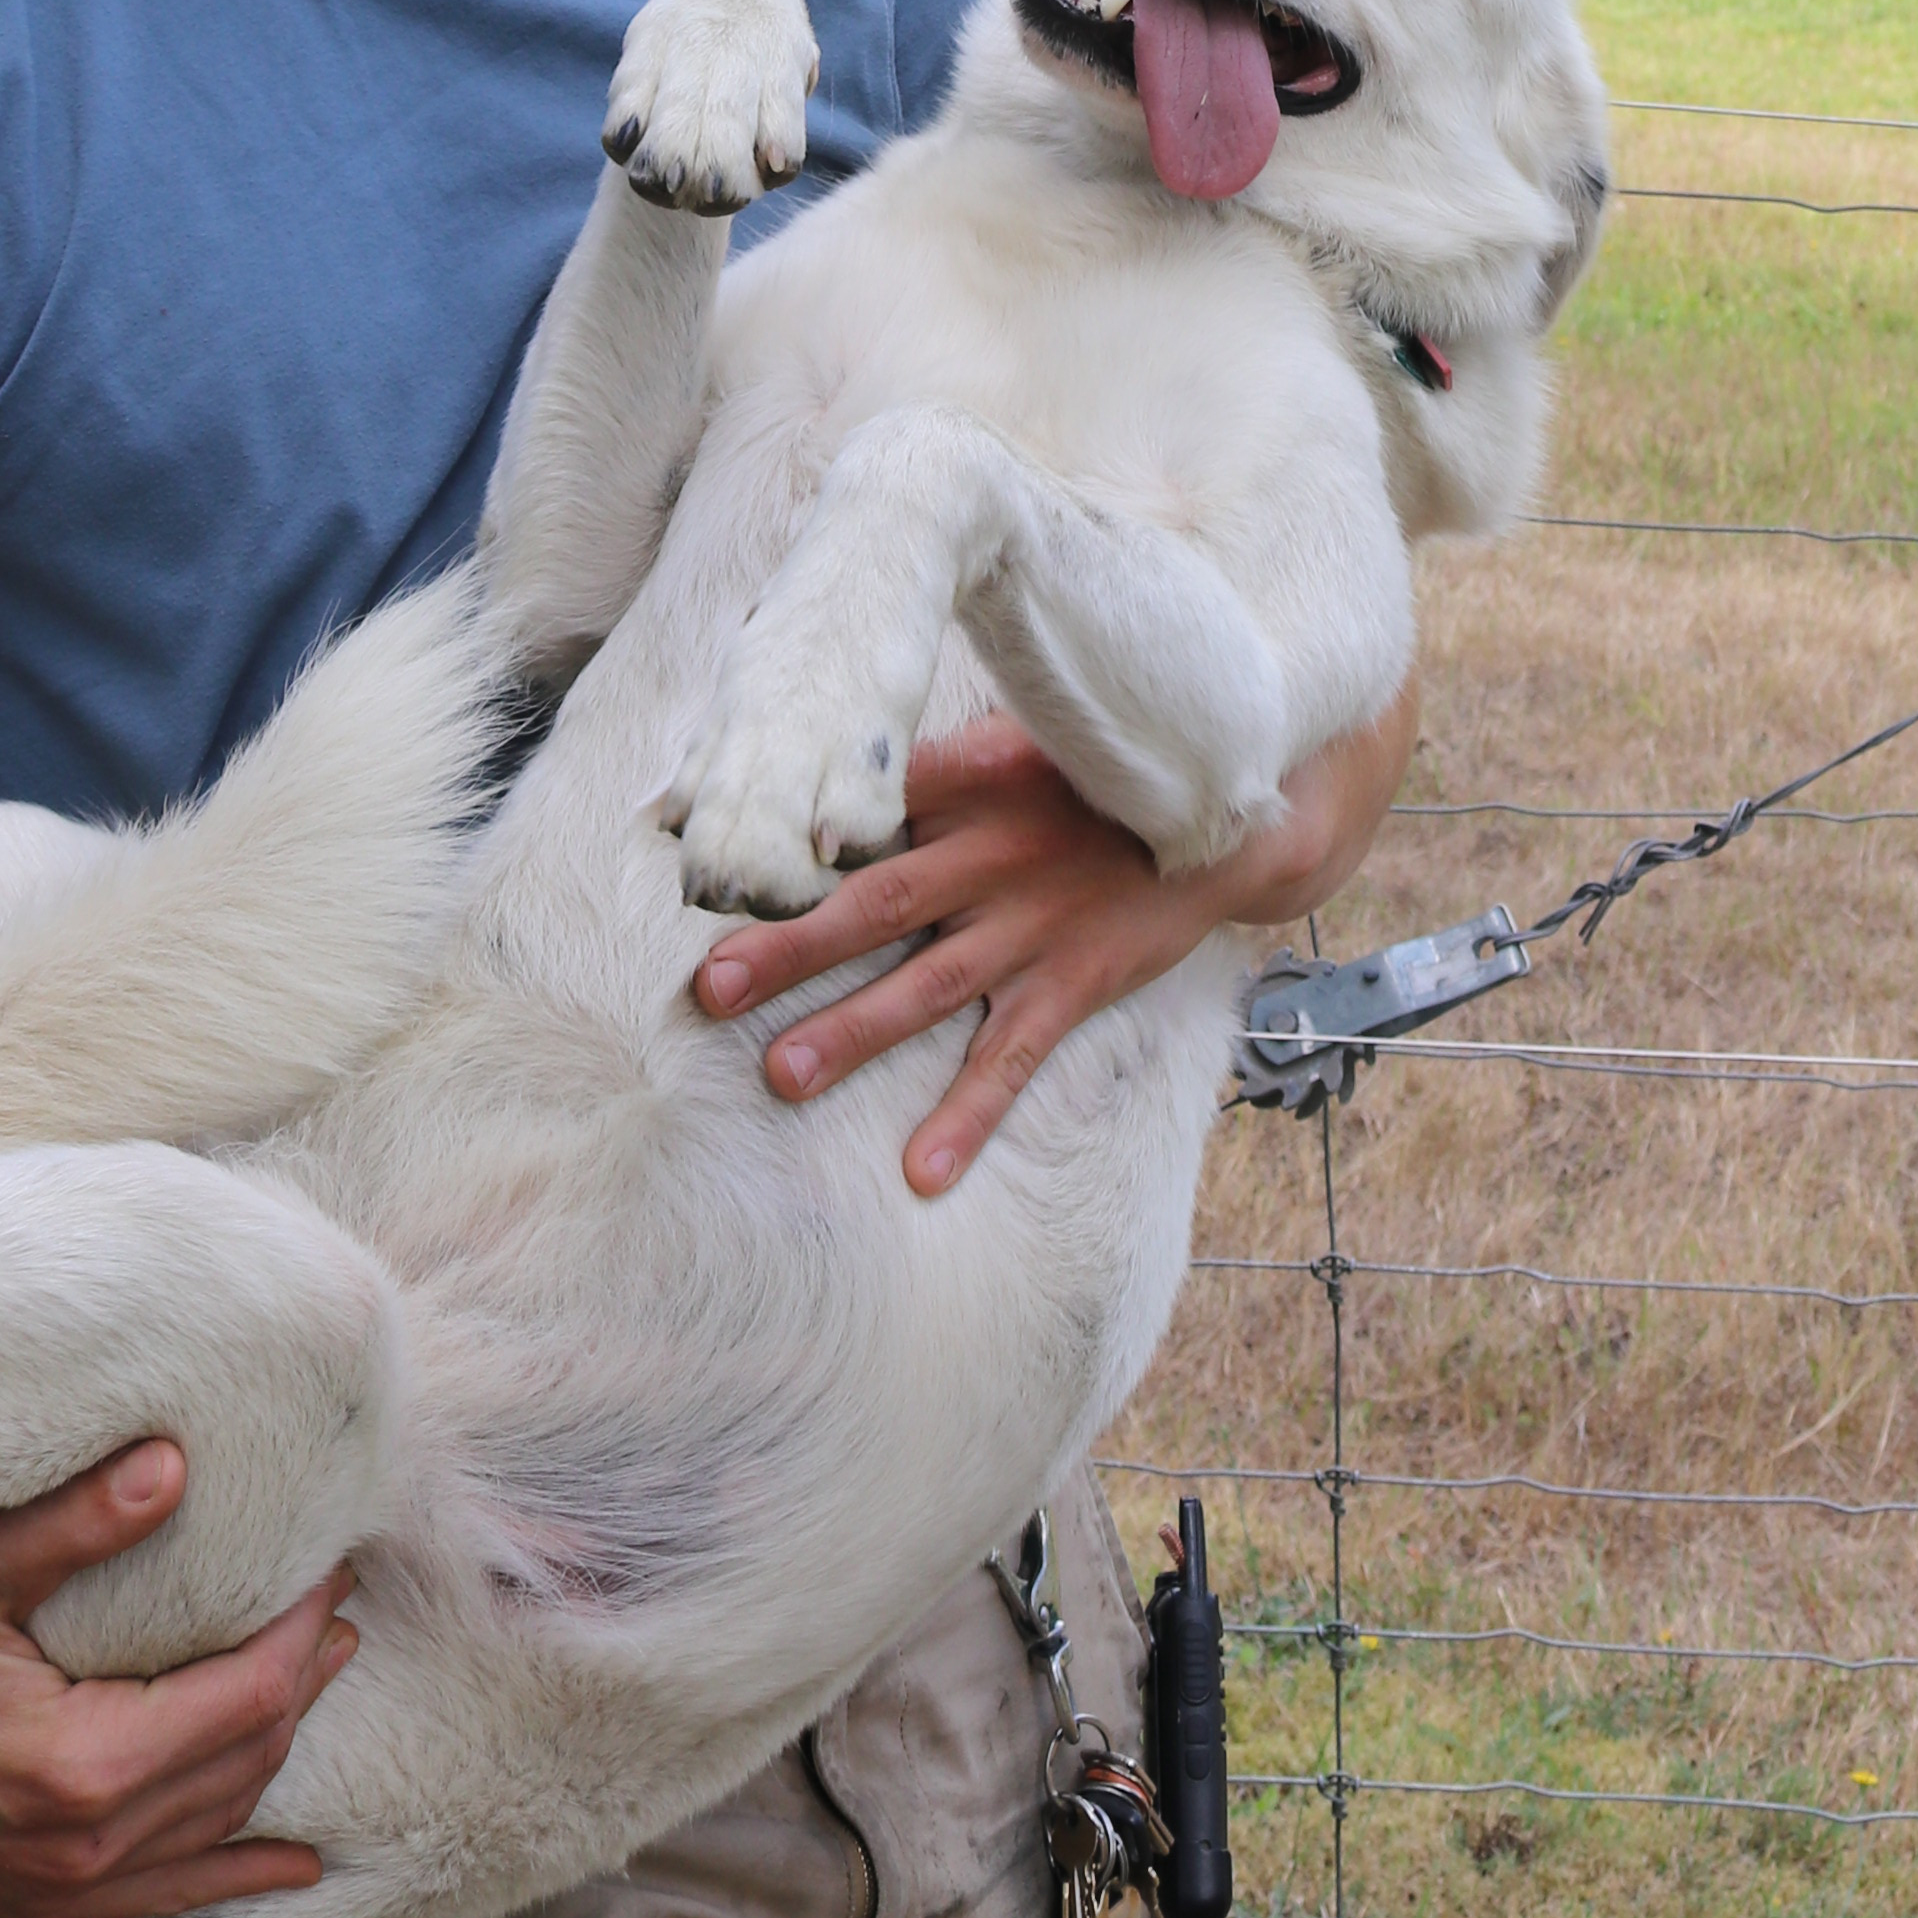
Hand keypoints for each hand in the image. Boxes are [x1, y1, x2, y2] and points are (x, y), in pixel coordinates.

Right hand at [0, 1445, 353, 1917]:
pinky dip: (227, 1876)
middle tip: (336, 1611)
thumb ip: (74, 1524)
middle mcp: (77, 1850)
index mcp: (76, 1771)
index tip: (330, 1570)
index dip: (299, 1634)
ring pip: (208, 1830)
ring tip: (317, 1684)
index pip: (242, 1701)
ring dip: (271, 1760)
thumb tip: (174, 1465)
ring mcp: (49, 1892)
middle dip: (299, 1685)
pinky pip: (158, 1898)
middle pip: (239, 1765)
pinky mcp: (23, 1907)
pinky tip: (286, 1872)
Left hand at [695, 680, 1418, 1195]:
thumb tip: (824, 777)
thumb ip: (925, 770)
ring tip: (779, 1074)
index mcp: (967, 790)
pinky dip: (968, 1118)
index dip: (779, 832)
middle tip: (708, 988)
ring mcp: (1033, 926)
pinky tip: (921, 1172)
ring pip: (927, 985)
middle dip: (788, 946)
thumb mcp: (1013, 744)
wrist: (1226, 820)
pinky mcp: (1075, 984)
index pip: (857, 809)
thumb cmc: (1095, 781)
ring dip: (853, 1031)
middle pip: (873, 902)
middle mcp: (991, 858)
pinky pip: (1011, 1059)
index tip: (691, 854)